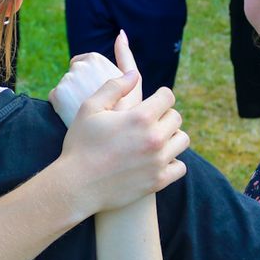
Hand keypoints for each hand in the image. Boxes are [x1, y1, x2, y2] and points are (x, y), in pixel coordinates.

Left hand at [49, 32, 141, 125]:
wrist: (105, 143)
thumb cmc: (124, 113)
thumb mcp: (130, 84)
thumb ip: (125, 56)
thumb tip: (120, 33)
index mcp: (97, 59)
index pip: (89, 62)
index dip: (96, 79)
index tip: (105, 96)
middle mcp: (80, 66)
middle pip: (78, 74)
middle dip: (84, 86)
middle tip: (97, 106)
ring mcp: (66, 80)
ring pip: (67, 86)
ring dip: (72, 96)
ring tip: (87, 112)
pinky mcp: (56, 95)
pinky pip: (56, 97)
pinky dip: (62, 105)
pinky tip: (74, 116)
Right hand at [59, 75, 189, 215]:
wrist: (76, 186)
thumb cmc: (80, 144)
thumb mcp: (90, 109)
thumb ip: (114, 87)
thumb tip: (134, 74)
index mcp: (140, 117)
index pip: (167, 97)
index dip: (160, 96)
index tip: (153, 101)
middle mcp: (154, 138)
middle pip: (176, 118)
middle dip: (164, 115)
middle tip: (151, 120)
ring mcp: (158, 161)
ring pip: (182, 140)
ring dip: (172, 136)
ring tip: (155, 138)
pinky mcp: (158, 181)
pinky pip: (180, 167)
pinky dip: (173, 161)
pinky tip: (158, 159)